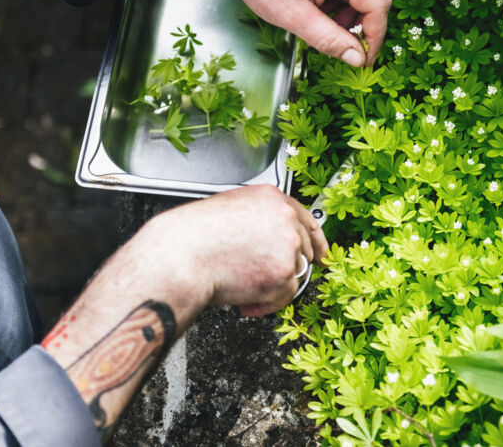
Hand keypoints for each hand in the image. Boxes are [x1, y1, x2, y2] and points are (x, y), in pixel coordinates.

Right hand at [140, 184, 327, 315]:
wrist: (181, 257)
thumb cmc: (194, 237)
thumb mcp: (230, 211)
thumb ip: (258, 220)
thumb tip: (269, 239)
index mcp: (271, 198)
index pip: (306, 218)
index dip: (316, 239)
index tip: (322, 253)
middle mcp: (284, 218)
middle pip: (304, 249)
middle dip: (286, 267)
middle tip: (265, 278)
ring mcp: (287, 245)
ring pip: (294, 274)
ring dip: (272, 286)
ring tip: (243, 287)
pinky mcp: (283, 273)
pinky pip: (284, 297)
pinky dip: (265, 304)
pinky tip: (244, 300)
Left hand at [206, 0, 391, 67]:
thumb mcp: (294, 17)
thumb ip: (330, 40)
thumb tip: (357, 58)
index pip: (377, 5)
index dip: (375, 36)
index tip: (364, 60)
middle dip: (364, 26)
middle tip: (346, 48)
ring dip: (351, 16)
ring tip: (324, 27)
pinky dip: (342, 3)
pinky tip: (320, 11)